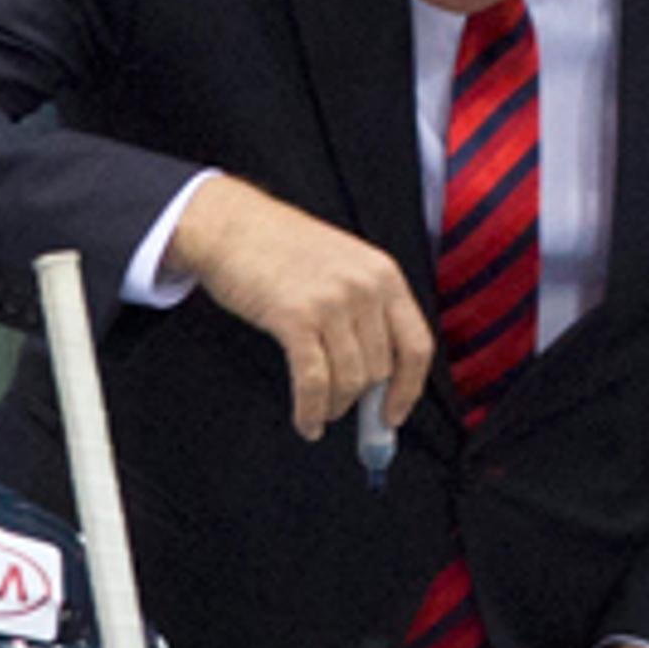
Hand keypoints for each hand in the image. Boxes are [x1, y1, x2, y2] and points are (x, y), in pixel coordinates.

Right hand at [167, 176, 432, 441]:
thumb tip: (380, 380)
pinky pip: (314, 381)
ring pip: (351, 380)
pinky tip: (306, 422)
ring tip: (321, 412)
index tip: (394, 416)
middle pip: (381, 369)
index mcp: (384, 275)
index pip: (417, 345)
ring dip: (335, 406)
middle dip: (363, 401)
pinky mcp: (295, 317)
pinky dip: (311, 410)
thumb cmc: (283, 249)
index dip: (409, 389)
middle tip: (344, 412)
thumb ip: (367, 312)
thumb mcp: (344, 266)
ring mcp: (332, 302)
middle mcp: (365, 287)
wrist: (230, 225)